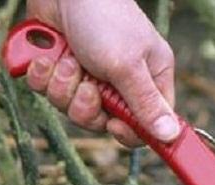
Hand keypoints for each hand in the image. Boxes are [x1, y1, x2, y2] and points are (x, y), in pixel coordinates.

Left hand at [25, 0, 177, 146]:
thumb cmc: (104, 18)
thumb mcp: (128, 65)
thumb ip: (145, 104)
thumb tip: (171, 136)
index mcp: (148, 78)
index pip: (146, 125)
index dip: (128, 132)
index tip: (113, 125)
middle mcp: (120, 81)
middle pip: (101, 121)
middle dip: (85, 105)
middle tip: (87, 83)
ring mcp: (88, 75)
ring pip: (70, 108)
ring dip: (63, 85)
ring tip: (68, 59)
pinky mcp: (60, 69)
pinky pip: (47, 92)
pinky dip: (44, 75)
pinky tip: (48, 55)